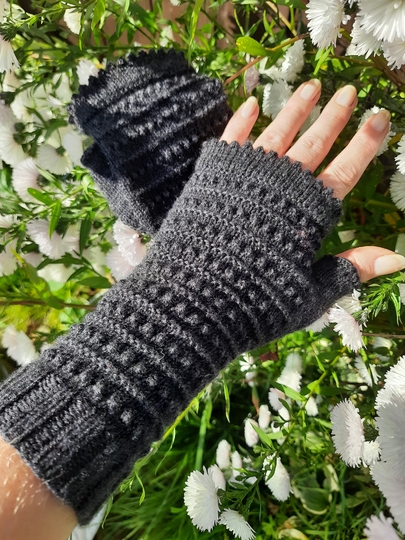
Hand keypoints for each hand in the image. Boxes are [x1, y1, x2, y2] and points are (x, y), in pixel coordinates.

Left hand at [221, 81, 404, 281]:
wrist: (196, 297)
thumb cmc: (257, 301)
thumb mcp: (311, 293)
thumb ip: (352, 269)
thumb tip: (399, 259)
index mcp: (309, 212)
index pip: (345, 169)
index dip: (365, 143)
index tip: (380, 116)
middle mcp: (281, 186)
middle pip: (314, 143)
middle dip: (334, 116)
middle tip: (348, 91)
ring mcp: (246, 177)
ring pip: (277, 133)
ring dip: (296, 108)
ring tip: (312, 85)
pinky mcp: (214, 175)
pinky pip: (231, 139)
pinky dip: (241, 120)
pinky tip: (251, 103)